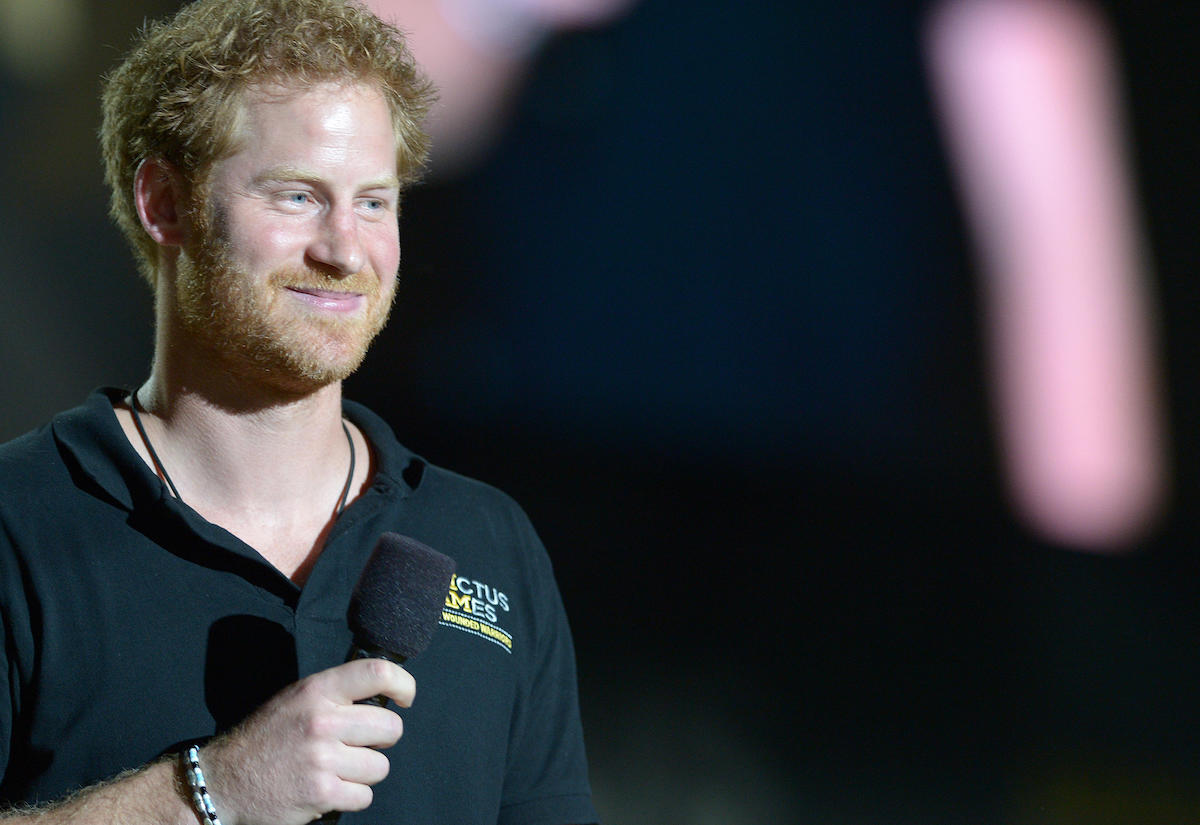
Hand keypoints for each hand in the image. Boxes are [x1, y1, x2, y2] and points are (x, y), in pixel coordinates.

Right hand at [197, 658, 414, 824]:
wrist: (225, 780)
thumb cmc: (267, 737)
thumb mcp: (296, 699)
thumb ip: (336, 694)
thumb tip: (384, 695)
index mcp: (317, 691)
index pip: (376, 673)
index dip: (403, 683)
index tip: (405, 698)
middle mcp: (322, 721)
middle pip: (390, 729)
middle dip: (382, 740)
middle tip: (360, 745)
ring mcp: (322, 759)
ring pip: (380, 767)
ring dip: (364, 772)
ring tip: (338, 769)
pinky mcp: (322, 793)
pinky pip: (365, 796)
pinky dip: (352, 797)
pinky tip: (330, 789)